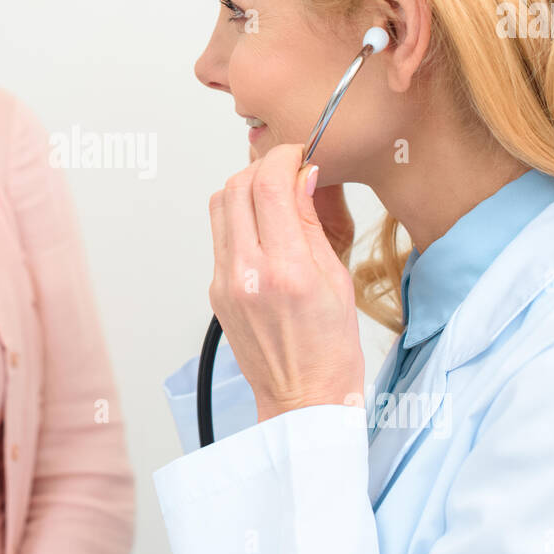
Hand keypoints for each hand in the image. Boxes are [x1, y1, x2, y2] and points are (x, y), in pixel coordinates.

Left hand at [209, 143, 364, 421]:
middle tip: (288, 171)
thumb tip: (302, 175)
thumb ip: (312, 223)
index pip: (268, 186)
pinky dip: (240, 219)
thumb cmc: (331, 349)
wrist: (302, 400)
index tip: (298, 154)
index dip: (282, 157)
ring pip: (221, 206)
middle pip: (236, 187)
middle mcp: (247, 273)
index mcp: (286, 270)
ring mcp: (224, 283)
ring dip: (246, 189)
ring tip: (276, 198)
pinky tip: (266, 230)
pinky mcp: (215, 291)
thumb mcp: (338, 278)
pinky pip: (220, 236)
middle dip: (262, 167)